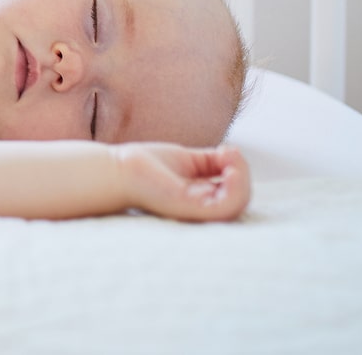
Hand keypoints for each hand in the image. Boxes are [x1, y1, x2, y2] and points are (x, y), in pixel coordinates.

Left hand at [115, 143, 250, 221]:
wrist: (118, 169)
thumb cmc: (147, 165)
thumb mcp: (188, 159)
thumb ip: (212, 161)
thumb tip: (233, 155)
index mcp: (202, 199)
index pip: (235, 193)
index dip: (240, 172)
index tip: (227, 150)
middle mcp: (202, 209)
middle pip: (240, 200)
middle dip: (243, 174)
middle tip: (229, 152)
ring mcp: (196, 211)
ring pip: (237, 206)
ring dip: (243, 180)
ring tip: (230, 160)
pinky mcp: (188, 208)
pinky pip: (224, 208)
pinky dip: (234, 189)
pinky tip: (227, 167)